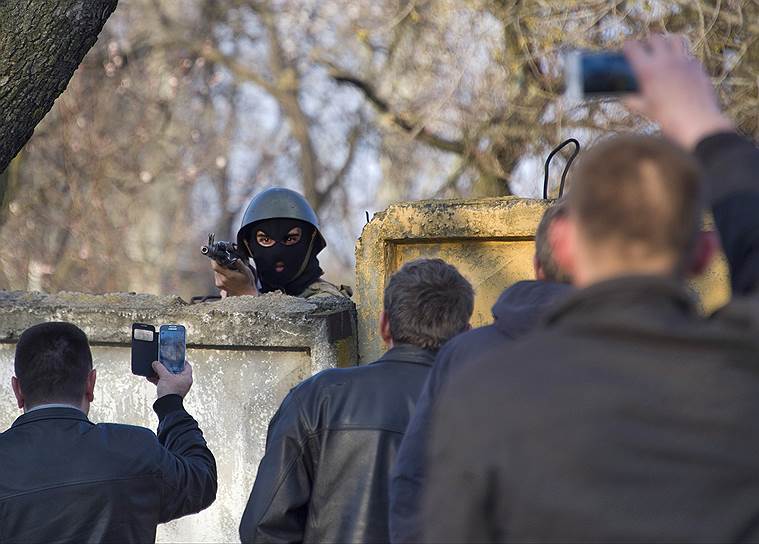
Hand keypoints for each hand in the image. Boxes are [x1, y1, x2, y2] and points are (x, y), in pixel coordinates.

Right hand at [147, 360, 192, 398]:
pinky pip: (165, 384)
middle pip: (177, 371)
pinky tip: (150, 378)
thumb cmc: (169, 390)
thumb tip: (155, 363)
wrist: (166, 406)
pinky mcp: (171, 392)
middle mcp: (184, 382)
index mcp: (187, 377)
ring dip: (162, 374)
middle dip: (168, 367)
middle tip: (163, 363)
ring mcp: (178, 388)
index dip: (181, 361)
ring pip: (170, 378)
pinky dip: (159, 381)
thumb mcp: (164, 376)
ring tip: (154, 370)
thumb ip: (160, 368)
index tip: (175, 358)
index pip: (187, 365)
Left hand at [211, 259, 257, 296]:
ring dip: (221, 270)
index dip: (215, 260)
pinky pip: (217, 278)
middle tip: (228, 264)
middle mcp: (222, 280)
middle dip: (220, 265)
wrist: (248, 294)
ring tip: (230, 271)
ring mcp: (220, 284)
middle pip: (216, 269)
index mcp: (228, 275)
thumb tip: (234, 258)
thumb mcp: (246, 271)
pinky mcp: (220, 287)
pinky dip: (221, 275)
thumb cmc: (248, 284)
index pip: (215, 266)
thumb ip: (239, 263)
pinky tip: (228, 276)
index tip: (217, 257)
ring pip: (216, 273)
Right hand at [623, 34, 733, 148]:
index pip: (632, 47)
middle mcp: (665, 60)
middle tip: (646, 51)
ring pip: (675, 39)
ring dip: (667, 42)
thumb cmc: (667, 118)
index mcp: (647, 70)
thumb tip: (625, 97)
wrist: (697, 122)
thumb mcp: (644, 110)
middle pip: (654, 37)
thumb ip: (632, 100)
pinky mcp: (697, 66)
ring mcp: (683, 61)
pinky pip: (688, 55)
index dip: (628, 47)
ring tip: (665, 52)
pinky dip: (682, 58)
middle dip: (648, 42)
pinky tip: (680, 69)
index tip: (627, 50)